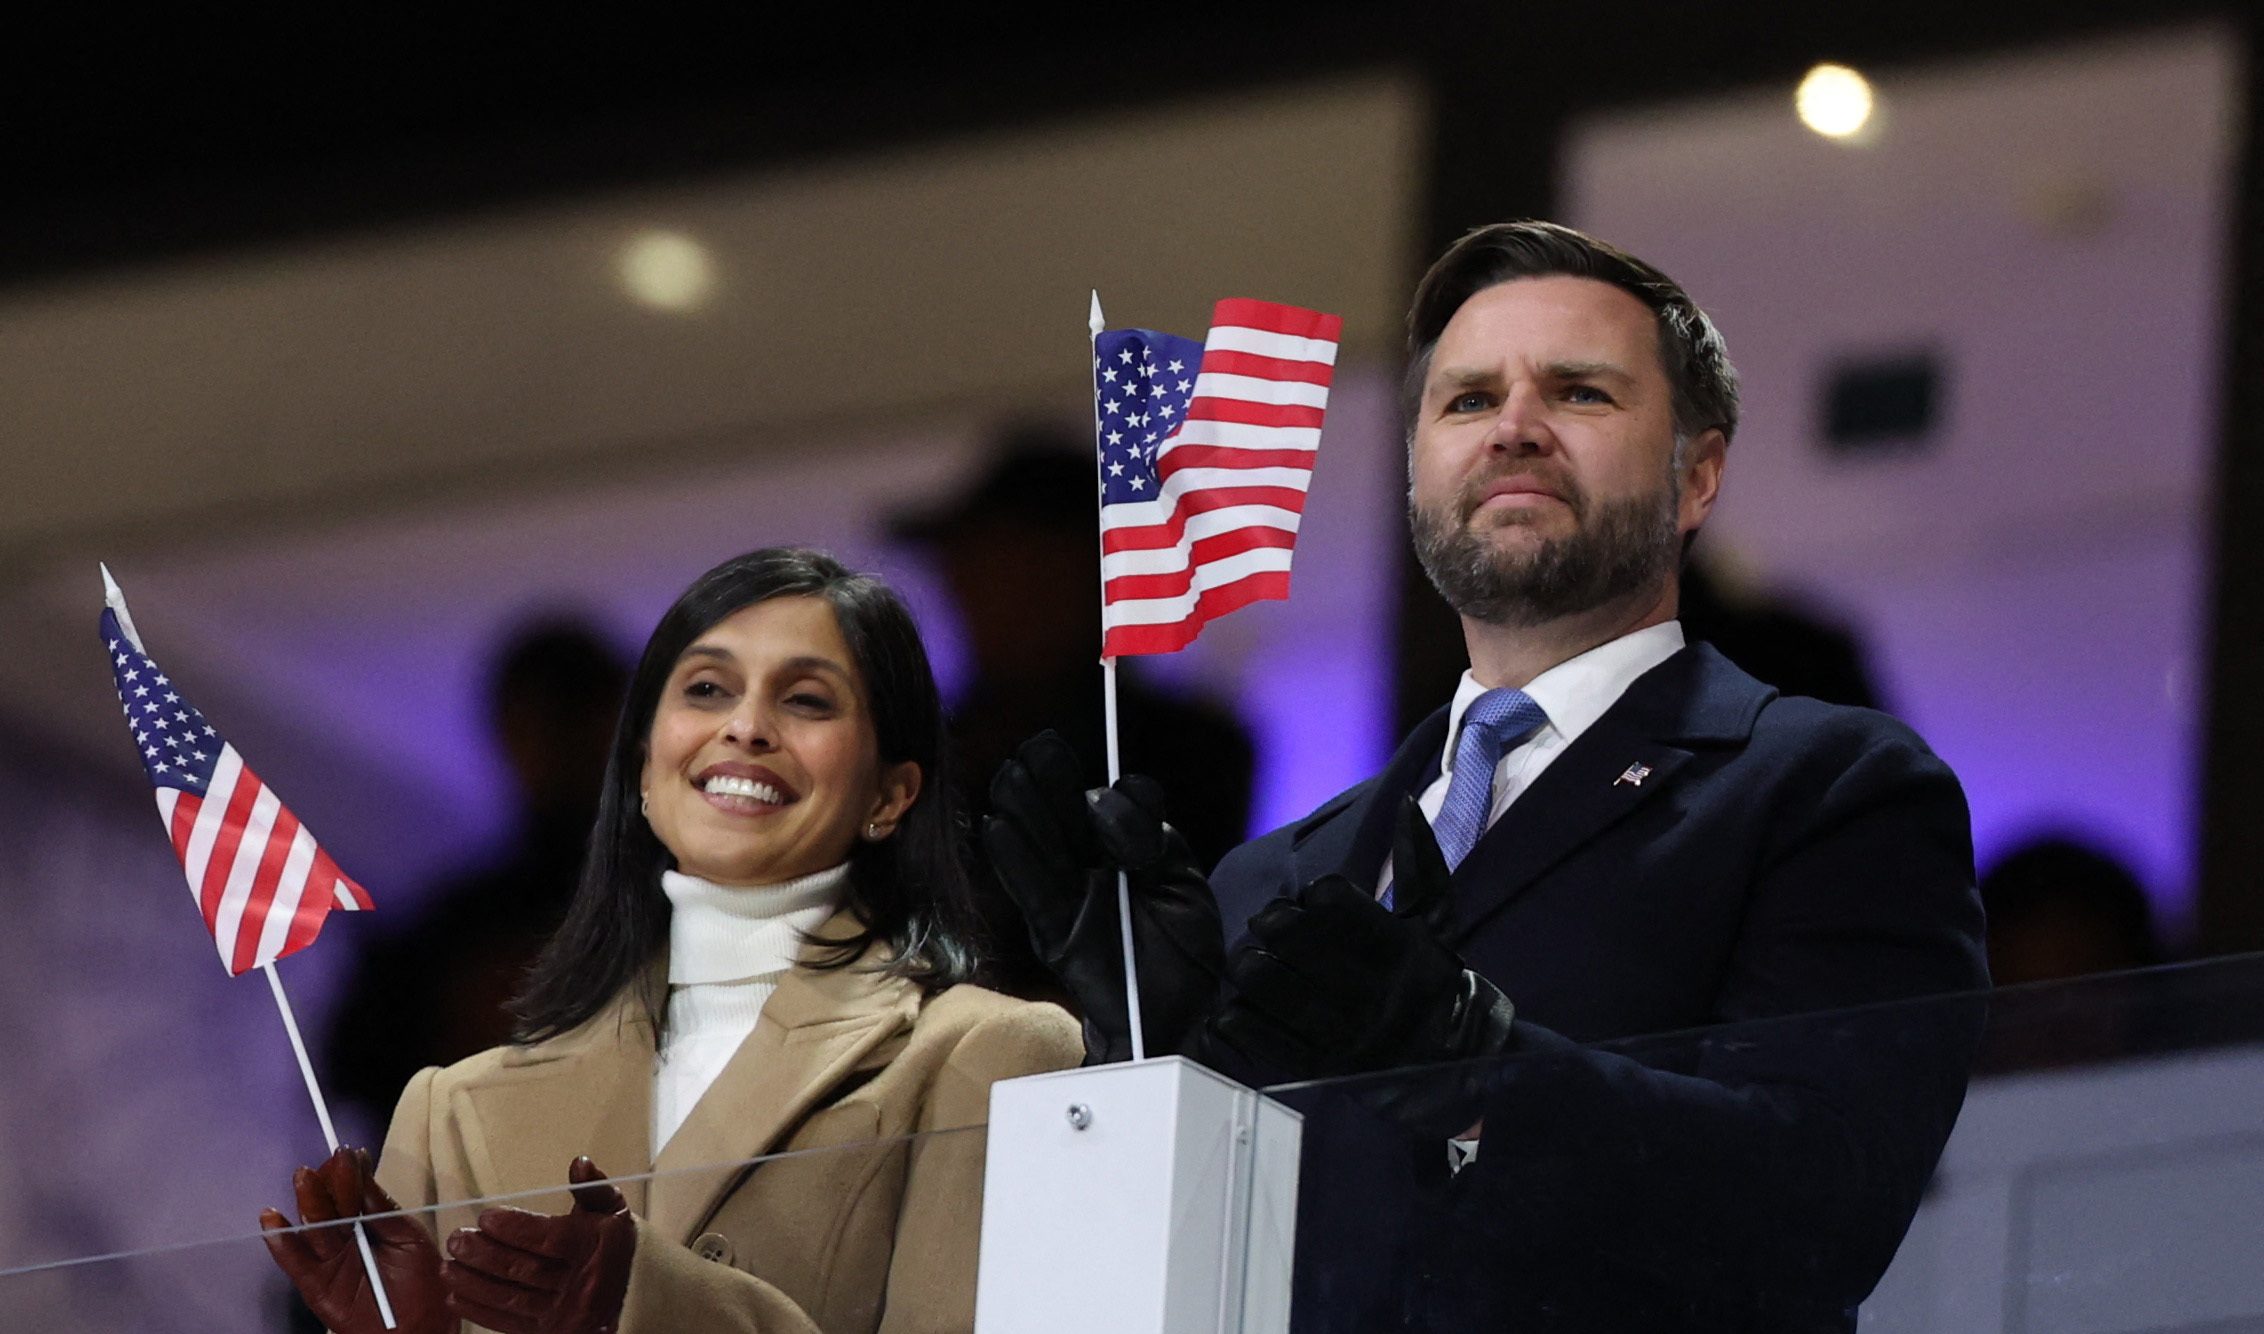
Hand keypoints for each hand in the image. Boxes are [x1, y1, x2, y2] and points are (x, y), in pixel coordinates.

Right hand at [261, 1146, 450, 1333]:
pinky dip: (282, 1243)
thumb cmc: (422, 1279)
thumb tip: (361, 1168)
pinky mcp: (315, 1286)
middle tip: (326, 1164)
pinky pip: (295, 1262)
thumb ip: (383, 1208)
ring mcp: (329, 1261)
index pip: (353, 1194)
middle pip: (331, 1208)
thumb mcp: (408, 1237)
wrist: (422, 1325)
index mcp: (367, 1224)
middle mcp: (344, 1239)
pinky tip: (271, 1220)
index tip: (349, 1153)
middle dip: (328, 1185)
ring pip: (313, 1229)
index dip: (349, 1175)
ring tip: (305, 1179)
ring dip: (308, 1204)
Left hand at [439, 1156, 636, 1333]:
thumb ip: (593, 1187)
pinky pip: (509, 1323)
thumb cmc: (618, 1245)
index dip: (513, 1228)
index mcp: (593, 1247)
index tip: (485, 1218)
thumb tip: (578, 1162)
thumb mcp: (613, 1211)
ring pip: (511, 1297)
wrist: (637, 1295)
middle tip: (456, 1240)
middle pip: (523, 1269)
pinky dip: (481, 1311)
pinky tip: (458, 1296)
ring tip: (448, 1266)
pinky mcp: (550, 1333)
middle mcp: (579, 1283)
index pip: (546, 1238)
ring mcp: (563, 1313)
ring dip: (474, 1283)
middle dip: (484, 1255)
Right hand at [985, 730, 1224, 1063]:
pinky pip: (1031, 891)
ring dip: (1023, 808)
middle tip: (1036, 749)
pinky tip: (997, 826)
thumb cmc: (1186, 950)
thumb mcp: (1182, 881)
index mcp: (1126, 847)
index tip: (1114, 803)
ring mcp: (1071, 897)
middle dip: (1049, 782)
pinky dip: (1013, 858)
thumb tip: (1104, 802)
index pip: (1111, 807)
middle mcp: (1093, 866)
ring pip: (1040, 845)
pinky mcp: (1054, 931)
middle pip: (1063, 816)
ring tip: (1011, 775)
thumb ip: (1149, 838)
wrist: (1183, 1018)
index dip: (1112, 799)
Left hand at [1206, 799, 1517, 1136]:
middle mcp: (1368, 990)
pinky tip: (1246, 1001)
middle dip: (1270, 922)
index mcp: (1397, 948)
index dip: (1315, 894)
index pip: (1332, 899)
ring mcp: (1338, 1032)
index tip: (1313, 899)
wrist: (1449, 1062)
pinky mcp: (1313, 1066)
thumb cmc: (1433, 975)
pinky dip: (1237, 1010)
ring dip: (1248, 960)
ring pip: (1262, 979)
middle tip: (1270, 924)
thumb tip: (1405, 803)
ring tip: (1256, 957)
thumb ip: (1420, 860)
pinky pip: (1252, 1030)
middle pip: (1288, 935)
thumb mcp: (1437, 919)